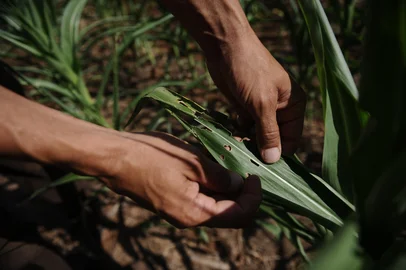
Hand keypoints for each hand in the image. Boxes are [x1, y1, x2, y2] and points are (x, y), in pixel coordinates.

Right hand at [98, 131, 261, 227]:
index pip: (239, 215)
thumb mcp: (192, 162)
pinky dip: (210, 182)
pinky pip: (199, 196)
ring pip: (214, 203)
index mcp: (196, 213)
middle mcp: (189, 218)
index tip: (255, 175)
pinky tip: (208, 162)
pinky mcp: (172, 200)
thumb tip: (239, 184)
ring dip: (225, 185)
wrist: (115, 158)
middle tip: (243, 164)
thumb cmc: (152, 157)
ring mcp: (179, 210)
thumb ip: (220, 176)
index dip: (253, 197)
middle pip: (228, 211)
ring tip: (227, 160)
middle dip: (240, 190)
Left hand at [205, 30, 305, 163]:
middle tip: (245, 158)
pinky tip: (230, 135)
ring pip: (257, 135)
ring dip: (247, 142)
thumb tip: (274, 160)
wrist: (225, 48)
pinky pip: (244, 127)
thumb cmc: (250, 71)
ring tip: (236, 145)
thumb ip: (268, 133)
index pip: (291, 139)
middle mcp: (280, 108)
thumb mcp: (262, 104)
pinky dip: (238, 132)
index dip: (279, 153)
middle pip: (273, 139)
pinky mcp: (244, 107)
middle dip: (260, 148)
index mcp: (294, 105)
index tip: (263, 166)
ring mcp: (261, 108)